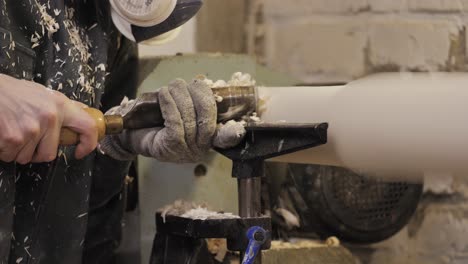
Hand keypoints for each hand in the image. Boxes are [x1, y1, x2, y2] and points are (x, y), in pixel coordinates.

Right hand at [0, 74, 97, 163]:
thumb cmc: (14, 92)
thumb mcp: (44, 93)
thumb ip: (64, 106)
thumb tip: (83, 111)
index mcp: (61, 105)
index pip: (88, 127)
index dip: (88, 144)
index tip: (81, 152)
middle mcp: (50, 117)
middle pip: (50, 154)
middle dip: (37, 153)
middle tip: (29, 141)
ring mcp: (32, 129)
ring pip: (28, 157)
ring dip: (19, 151)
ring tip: (14, 132)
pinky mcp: (14, 138)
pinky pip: (11, 156)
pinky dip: (5, 150)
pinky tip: (4, 134)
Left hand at [100, 78, 245, 161]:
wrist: (130, 136)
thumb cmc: (155, 122)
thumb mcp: (178, 112)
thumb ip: (193, 103)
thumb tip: (201, 83)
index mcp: (207, 141)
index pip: (225, 139)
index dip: (232, 133)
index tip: (237, 127)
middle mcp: (199, 149)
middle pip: (207, 118)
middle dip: (198, 95)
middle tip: (186, 84)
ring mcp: (185, 151)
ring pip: (189, 118)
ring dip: (179, 96)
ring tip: (171, 86)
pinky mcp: (170, 146)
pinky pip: (175, 122)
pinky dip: (170, 104)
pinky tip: (164, 94)